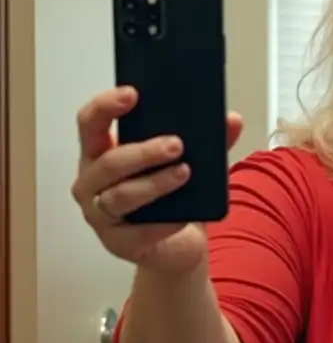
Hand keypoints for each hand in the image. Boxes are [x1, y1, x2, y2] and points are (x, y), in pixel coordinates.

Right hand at [71, 86, 242, 276]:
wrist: (178, 247)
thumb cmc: (172, 199)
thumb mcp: (189, 165)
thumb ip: (208, 142)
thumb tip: (233, 120)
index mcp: (100, 154)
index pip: (90, 123)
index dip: (107, 106)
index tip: (133, 94)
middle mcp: (91, 183)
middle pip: (109, 162)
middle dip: (144, 151)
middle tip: (177, 144)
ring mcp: (100, 216)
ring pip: (122, 196)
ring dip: (156, 183)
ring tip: (185, 173)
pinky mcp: (118, 244)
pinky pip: (139, 231)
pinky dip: (164, 222)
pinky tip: (183, 216)